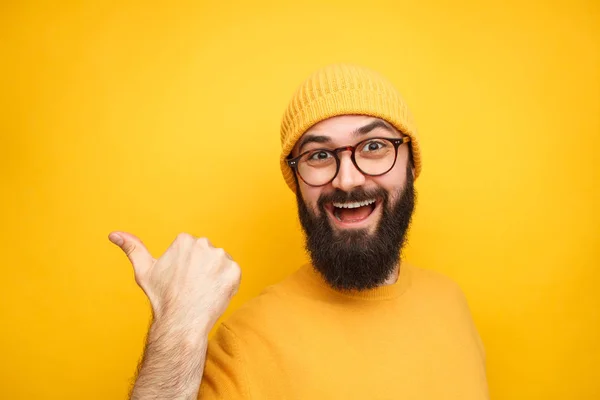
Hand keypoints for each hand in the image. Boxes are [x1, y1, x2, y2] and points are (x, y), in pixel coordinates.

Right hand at [108, 231, 240, 331]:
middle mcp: (204, 244)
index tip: (181, 279)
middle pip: (208, 254)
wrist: (181, 322)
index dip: (187, 266)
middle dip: (202, 268)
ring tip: (202, 291)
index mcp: (184, 240)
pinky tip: (214, 294)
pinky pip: (233, 275)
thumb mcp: (144, 271)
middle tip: (192, 287)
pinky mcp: (234, 271)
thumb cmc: (162, 298)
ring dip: (215, 275)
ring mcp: (221, 257)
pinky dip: (227, 284)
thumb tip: (113, 234)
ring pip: (221, 264)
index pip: (192, 249)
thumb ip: (132, 248)